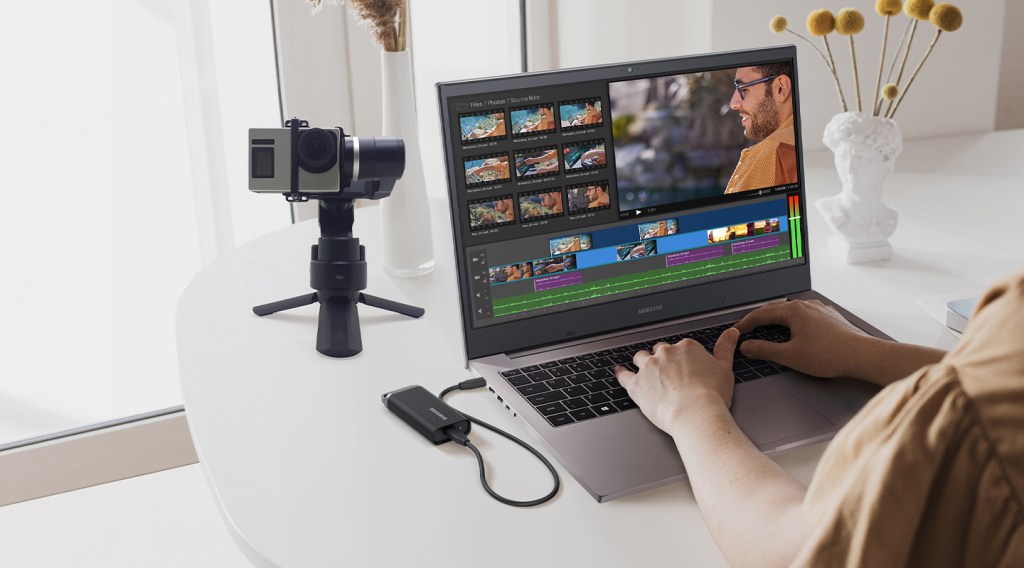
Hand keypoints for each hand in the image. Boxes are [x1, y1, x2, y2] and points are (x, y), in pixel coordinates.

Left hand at [614, 329, 739, 433]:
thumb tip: (731, 333)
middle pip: (659, 351)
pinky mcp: (636, 384)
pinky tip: (620, 372)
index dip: (681, 359)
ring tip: (646, 373)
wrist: (695, 414)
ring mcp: (649, 367)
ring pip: (641, 358)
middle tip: (667, 374)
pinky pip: (624, 375)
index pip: (680, 348)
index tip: (683, 367)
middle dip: (662, 360)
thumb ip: (725, 348)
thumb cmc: (712, 396)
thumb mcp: (725, 368)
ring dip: (643, 364)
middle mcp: (665, 353)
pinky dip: (621, 373)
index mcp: (687, 347)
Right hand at [735, 300, 870, 378]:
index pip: (761, 314)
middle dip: (760, 318)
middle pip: (775, 309)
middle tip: (748, 328)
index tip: (737, 330)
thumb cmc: (830, 355)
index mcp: (793, 311)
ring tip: (769, 328)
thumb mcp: (790, 356)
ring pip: (791, 311)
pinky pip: (805, 316)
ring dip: (777, 319)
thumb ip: (764, 350)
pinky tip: (796, 331)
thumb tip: (747, 346)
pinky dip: (793, 322)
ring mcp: (820, 310)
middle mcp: (806, 305)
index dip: (746, 323)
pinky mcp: (830, 318)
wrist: (862, 355)